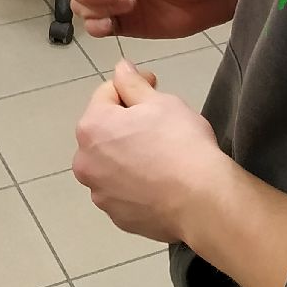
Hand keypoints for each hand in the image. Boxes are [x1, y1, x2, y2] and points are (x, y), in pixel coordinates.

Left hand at [73, 61, 236, 243]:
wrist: (201, 201)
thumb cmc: (180, 143)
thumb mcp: (160, 102)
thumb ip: (132, 83)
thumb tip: (120, 68)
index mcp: (91, 128)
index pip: (107, 93)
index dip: (133, 86)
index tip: (155, 87)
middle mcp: (85, 162)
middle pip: (104, 132)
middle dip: (126, 124)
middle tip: (159, 124)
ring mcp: (100, 194)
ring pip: (112, 164)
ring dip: (128, 155)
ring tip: (161, 156)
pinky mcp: (117, 217)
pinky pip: (124, 191)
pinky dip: (136, 184)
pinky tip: (161, 182)